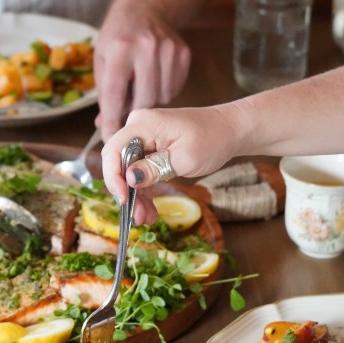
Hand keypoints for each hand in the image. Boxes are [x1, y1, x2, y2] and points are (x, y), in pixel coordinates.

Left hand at [93, 0, 190, 141]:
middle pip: (143, 101)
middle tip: (126, 111)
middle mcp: (147, 48)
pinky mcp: (184, 54)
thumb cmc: (118, 36)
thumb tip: (105, 126)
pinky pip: (174, 89)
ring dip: (149, 100)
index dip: (111, 121)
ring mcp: (169, 50)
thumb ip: (104, 93)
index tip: (109, 139)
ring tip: (140, 85)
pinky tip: (154, 78)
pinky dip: (163, 91)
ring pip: (161, 98)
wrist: (146, 8)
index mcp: (120, 48)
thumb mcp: (102, 59)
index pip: (115, 95)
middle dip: (133, 112)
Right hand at [101, 105, 235, 224]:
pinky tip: (149, 210)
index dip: (113, 177)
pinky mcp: (151, 149)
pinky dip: (144, 191)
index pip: (113, 150)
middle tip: (137, 217)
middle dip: (126, 192)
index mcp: (143, 124)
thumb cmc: (212, 139)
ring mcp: (144, 139)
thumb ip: (154, 168)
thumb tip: (130, 179)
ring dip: (135, 197)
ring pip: (128, 172)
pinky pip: (140, 172)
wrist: (230, 131)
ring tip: (146, 218)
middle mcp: (138, 128)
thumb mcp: (184, 158)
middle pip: (119, 163)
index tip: (123, 199)